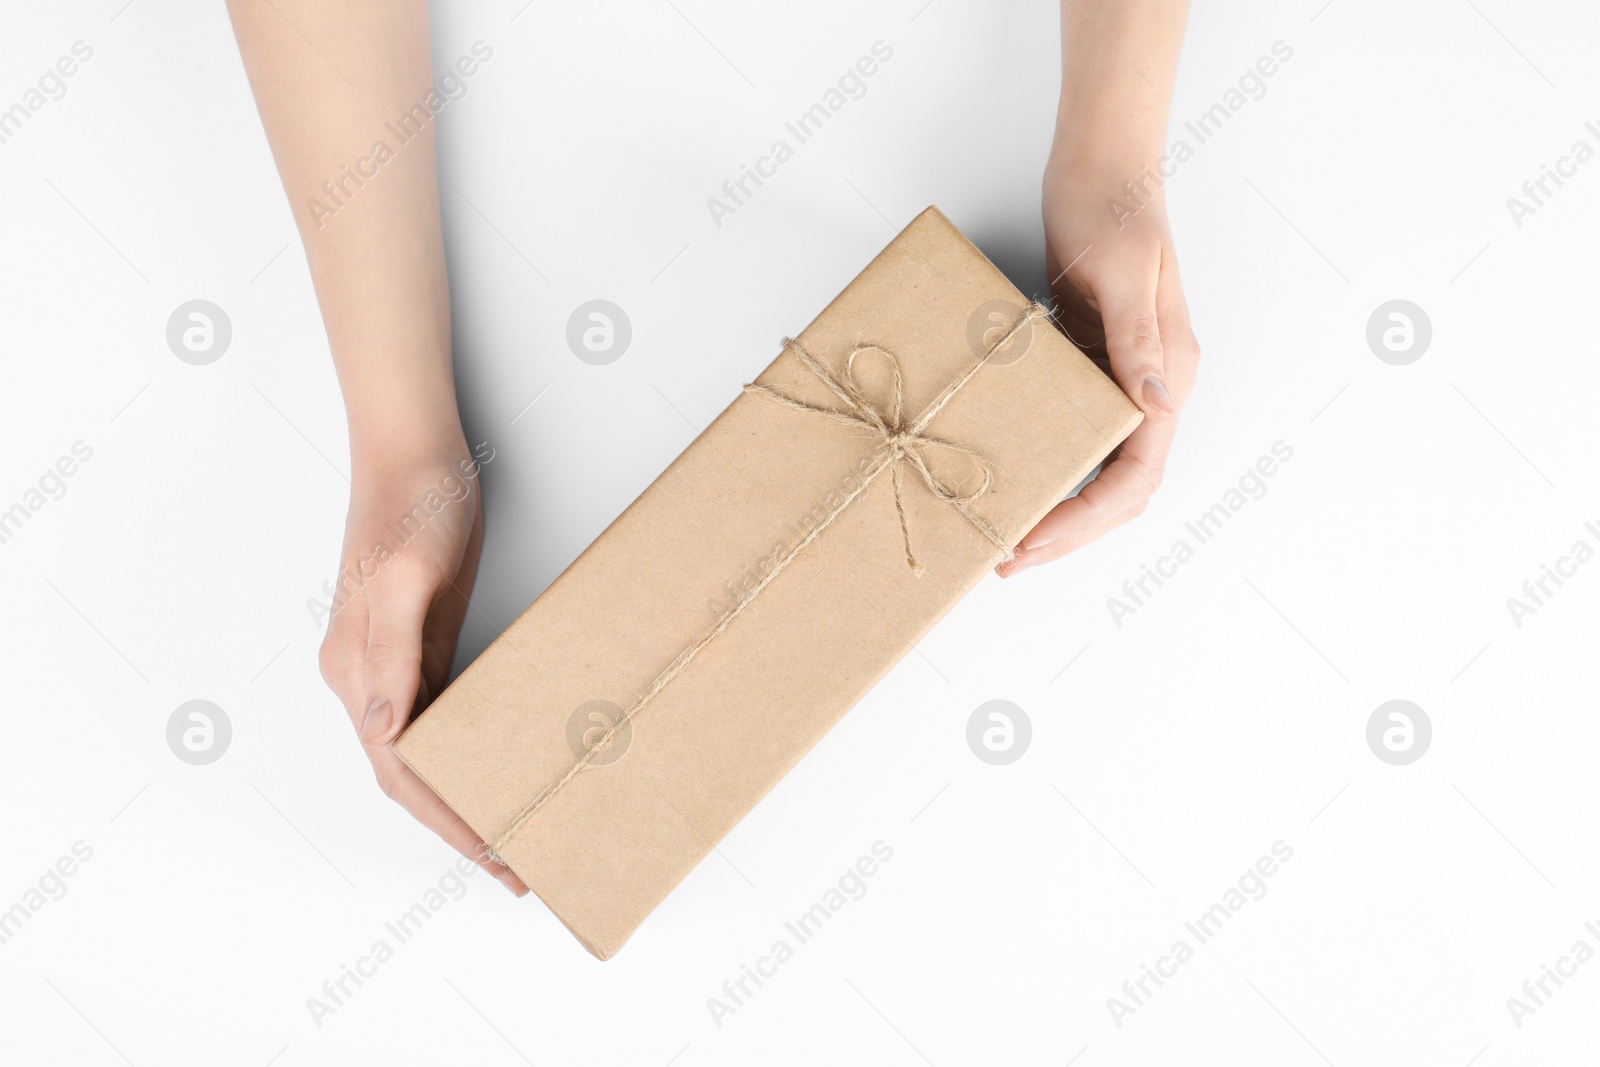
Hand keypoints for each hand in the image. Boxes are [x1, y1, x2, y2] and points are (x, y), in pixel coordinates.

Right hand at [317, 439, 527, 894]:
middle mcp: (367, 678)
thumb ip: (392, 654)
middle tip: (516, 866)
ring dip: (465, 795)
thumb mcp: (406, 576)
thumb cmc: (411, 504)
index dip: (445, 820)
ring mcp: (392, 663)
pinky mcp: (420, 644)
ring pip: (425, 753)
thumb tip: (381, 732)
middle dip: (459, 825)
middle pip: (409, 775)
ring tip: (514, 832)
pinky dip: (469, 751)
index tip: (491, 856)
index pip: (399, 770)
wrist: (416, 452)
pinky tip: (503, 764)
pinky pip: (441, 716)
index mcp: (356, 671)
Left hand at [999, 149, 1199, 575]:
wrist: (1099, 162)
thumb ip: (1140, 338)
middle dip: (1069, 532)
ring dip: (1060, 508)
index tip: (1035, 542)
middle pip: (1120, 488)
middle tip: (1009, 560)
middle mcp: (1152, 387)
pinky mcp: (1094, 365)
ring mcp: (1123, 379)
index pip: (1137, 475)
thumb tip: (1156, 402)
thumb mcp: (1124, 270)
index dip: (1087, 519)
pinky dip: (1051, 465)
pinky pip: (1078, 435)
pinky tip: (1013, 478)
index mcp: (1168, 375)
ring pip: (1100, 468)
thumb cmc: (1114, 206)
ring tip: (1008, 537)